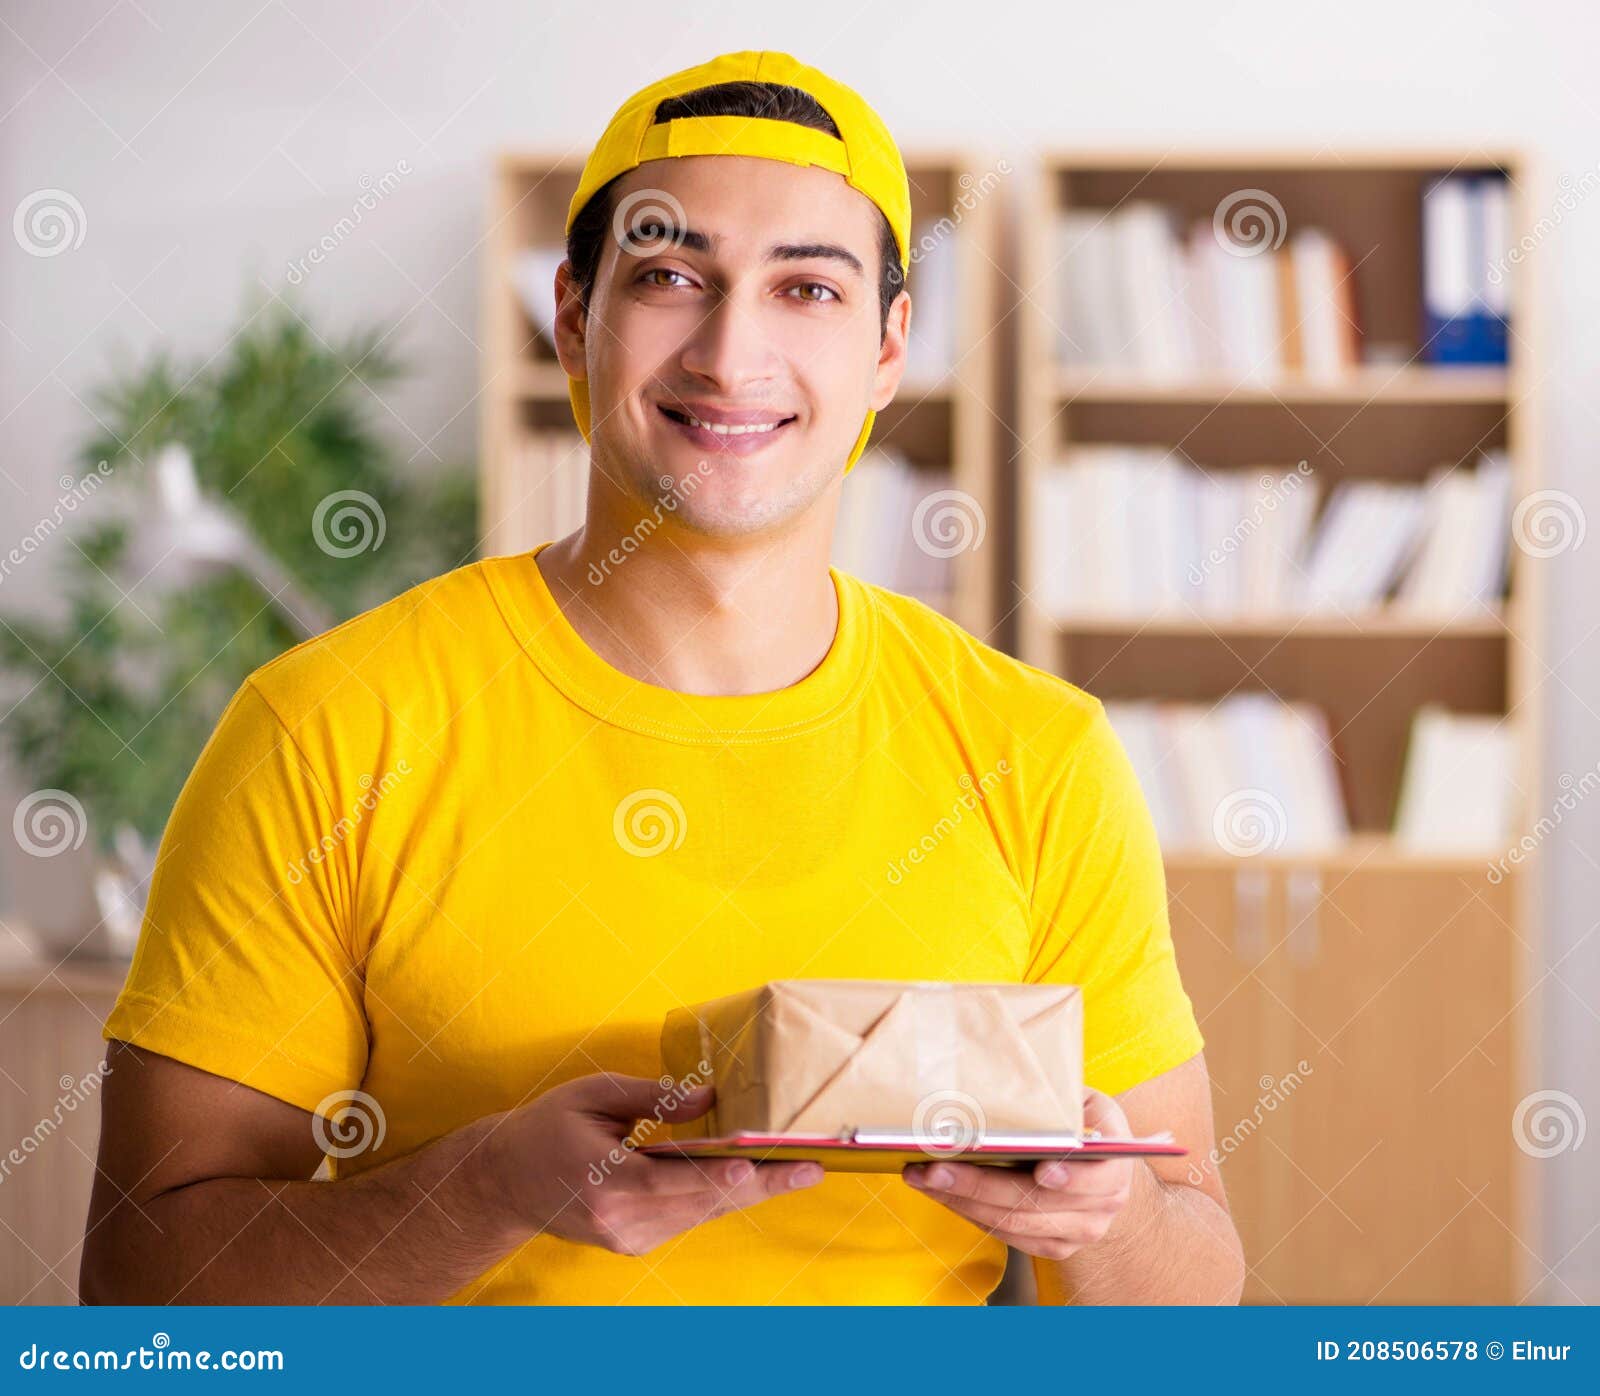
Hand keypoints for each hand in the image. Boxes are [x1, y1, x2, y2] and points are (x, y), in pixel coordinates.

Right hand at [485, 1072, 823, 1255]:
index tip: (751, 1167)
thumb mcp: (593, 1095)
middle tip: (811, 1169)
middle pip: (701, 1203)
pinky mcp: (636, 1241)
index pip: (668, 1181)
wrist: (504, 1183)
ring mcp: (630, 1238)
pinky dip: (722, 1196)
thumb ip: (653, 1097)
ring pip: (702, 1213)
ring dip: (750, 1192)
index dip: (713, 1175)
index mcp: (604, 1183)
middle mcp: (621, 1221)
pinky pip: (689, 1216)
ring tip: (798, 1171)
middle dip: (760, 1185)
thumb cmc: (545, 1129)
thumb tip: (709, 1097)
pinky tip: (755, 1178)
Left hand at [901, 1087, 1139, 1261]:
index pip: (1097, 1178)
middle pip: (1036, 1204)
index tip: (1041, 1170)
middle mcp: (1102, 1206)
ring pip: (1013, 1223)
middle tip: (935, 1168)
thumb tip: (1005, 1073)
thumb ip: (1058, 1099)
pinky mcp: (1052, 1246)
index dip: (1069, 1177)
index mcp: (1114, 1165)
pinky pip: (1005, 1235)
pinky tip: (939, 1191)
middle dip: (979, 1186)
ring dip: (962, 1201)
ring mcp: (1078, 1232)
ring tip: (922, 1177)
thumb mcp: (1083, 1101)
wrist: (1107, 1170)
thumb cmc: (1085, 1124)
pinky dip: (968, 1212)